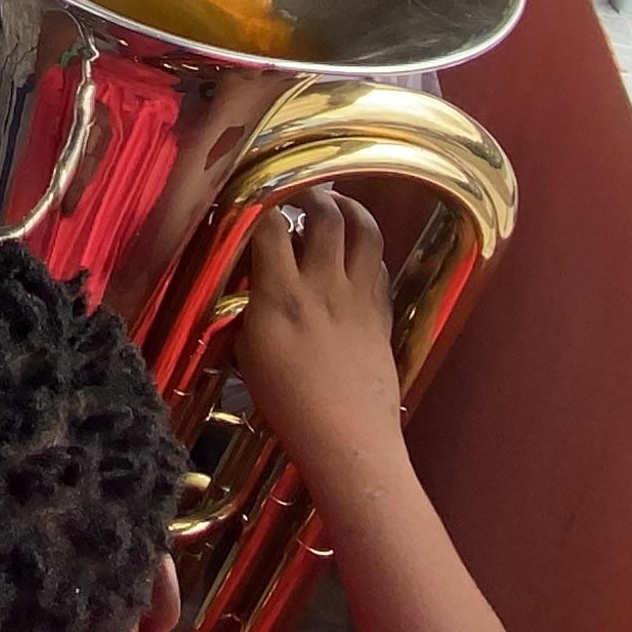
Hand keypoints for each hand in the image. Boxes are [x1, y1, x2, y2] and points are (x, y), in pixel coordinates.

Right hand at [237, 187, 404, 483]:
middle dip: (312, 195)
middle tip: (301, 192)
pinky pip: (379, 264)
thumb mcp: (250, 353)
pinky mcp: (381, 313)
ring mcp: (358, 297)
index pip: (271, 228)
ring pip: (364, 231)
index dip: (261, 206)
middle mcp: (323, 286)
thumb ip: (253, 308)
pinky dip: (367, 249)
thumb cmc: (288, 403)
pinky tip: (356, 252)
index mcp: (281, 296)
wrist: (347, 438)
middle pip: (326, 217)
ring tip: (337, 204)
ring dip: (350, 209)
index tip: (253, 200)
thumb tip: (252, 284)